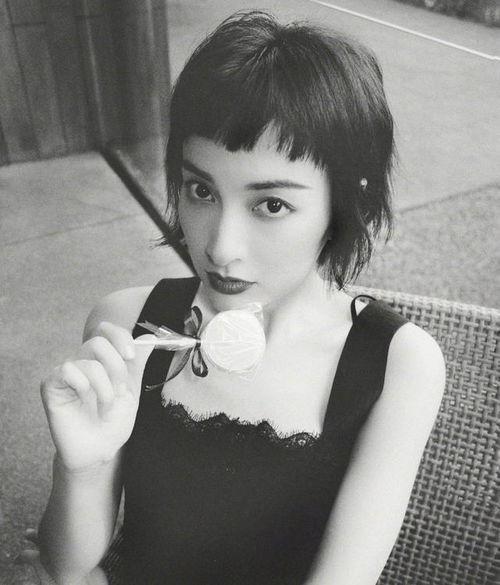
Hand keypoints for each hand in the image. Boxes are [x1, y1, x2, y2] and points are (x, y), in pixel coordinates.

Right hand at [40, 322, 154, 471]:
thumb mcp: (132, 389)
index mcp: (101, 359)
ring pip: (88, 361)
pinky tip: (85, 398)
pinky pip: (67, 370)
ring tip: (106, 405)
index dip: (120, 336)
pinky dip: (83, 384)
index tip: (131, 356)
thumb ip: (138, 362)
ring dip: (105, 386)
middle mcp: (82, 361)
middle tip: (120, 390)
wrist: (100, 449)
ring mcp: (66, 373)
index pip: (105, 330)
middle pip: (98, 341)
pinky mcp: (51, 385)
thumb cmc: (114, 421)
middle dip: (116, 367)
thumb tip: (150, 338)